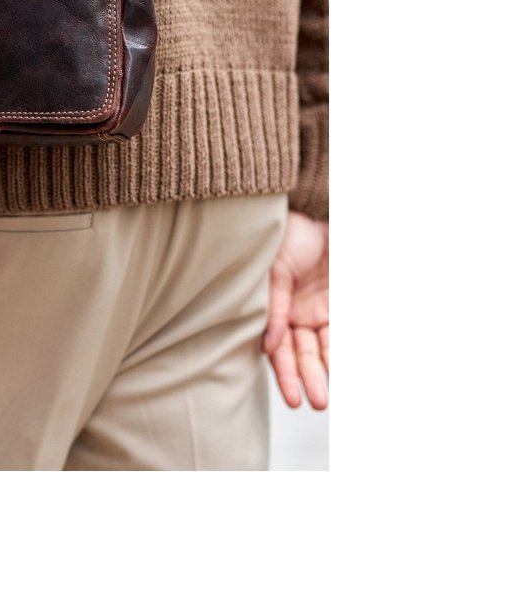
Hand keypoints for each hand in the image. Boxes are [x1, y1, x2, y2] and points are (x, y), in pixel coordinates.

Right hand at [263, 211, 328, 409]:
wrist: (315, 211)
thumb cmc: (285, 236)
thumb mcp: (274, 272)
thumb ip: (275, 309)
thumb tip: (269, 346)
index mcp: (274, 309)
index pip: (279, 349)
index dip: (286, 374)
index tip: (294, 398)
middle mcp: (296, 315)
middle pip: (302, 354)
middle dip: (308, 379)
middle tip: (316, 403)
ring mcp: (318, 311)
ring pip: (322, 349)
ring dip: (325, 372)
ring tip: (327, 397)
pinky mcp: (337, 305)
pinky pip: (340, 334)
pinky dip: (341, 351)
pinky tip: (343, 369)